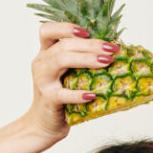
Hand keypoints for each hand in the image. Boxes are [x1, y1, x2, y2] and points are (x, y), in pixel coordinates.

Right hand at [20, 22, 119, 143]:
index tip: (87, 32)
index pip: (48, 30)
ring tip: (106, 62)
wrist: (44, 124)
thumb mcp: (66, 76)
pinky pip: (63, 94)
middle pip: (63, 45)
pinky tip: (93, 95)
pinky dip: (78, 94)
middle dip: (90, 45)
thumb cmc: (61, 98)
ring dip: (86, 59)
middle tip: (111, 49)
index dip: (66, 27)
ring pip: (60, 60)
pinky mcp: (48, 99)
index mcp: (45, 54)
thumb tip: (110, 51)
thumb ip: (79, 62)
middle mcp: (41, 64)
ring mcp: (42, 81)